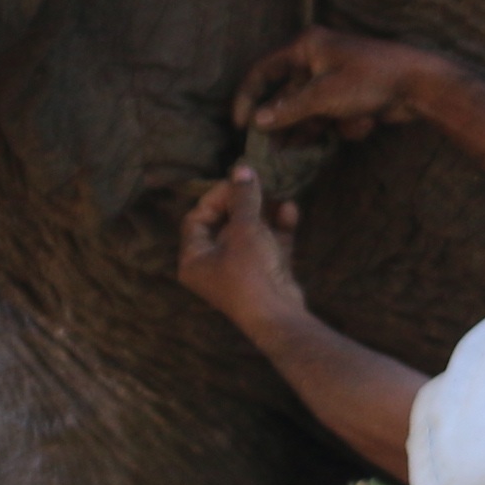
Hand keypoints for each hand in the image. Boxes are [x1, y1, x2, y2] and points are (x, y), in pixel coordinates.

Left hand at [174, 164, 306, 336]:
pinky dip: (277, 229)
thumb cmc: (250, 272)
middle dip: (244, 203)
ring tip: (277, 193)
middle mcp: (213, 266)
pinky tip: (290, 209)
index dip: (215, 197)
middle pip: (224, 225)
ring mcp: (240, 272)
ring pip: (249, 234)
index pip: (196, 219)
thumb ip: (244, 197)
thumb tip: (242, 168)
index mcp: (194, 259)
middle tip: (258, 184)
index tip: (236, 182)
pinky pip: (267, 246)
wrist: (279, 317)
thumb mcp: (245, 229)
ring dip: (264, 213)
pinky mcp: (264, 276)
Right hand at [238, 27, 459, 144]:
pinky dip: (344, 124)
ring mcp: (334, 78)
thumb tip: (257, 121)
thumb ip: (288, 110)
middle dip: (284, 123)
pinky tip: (364, 124)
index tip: (240, 124)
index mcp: (307, 47)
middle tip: (270, 150)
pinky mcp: (350, 95)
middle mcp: (317, 59)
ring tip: (300, 153)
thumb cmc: (370, 79)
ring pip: (310, 110)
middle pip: (287, 96)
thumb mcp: (324, 96)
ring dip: (313, 129)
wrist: (420, 83)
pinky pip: (333, 115)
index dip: (248, 96)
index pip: (264, 70)